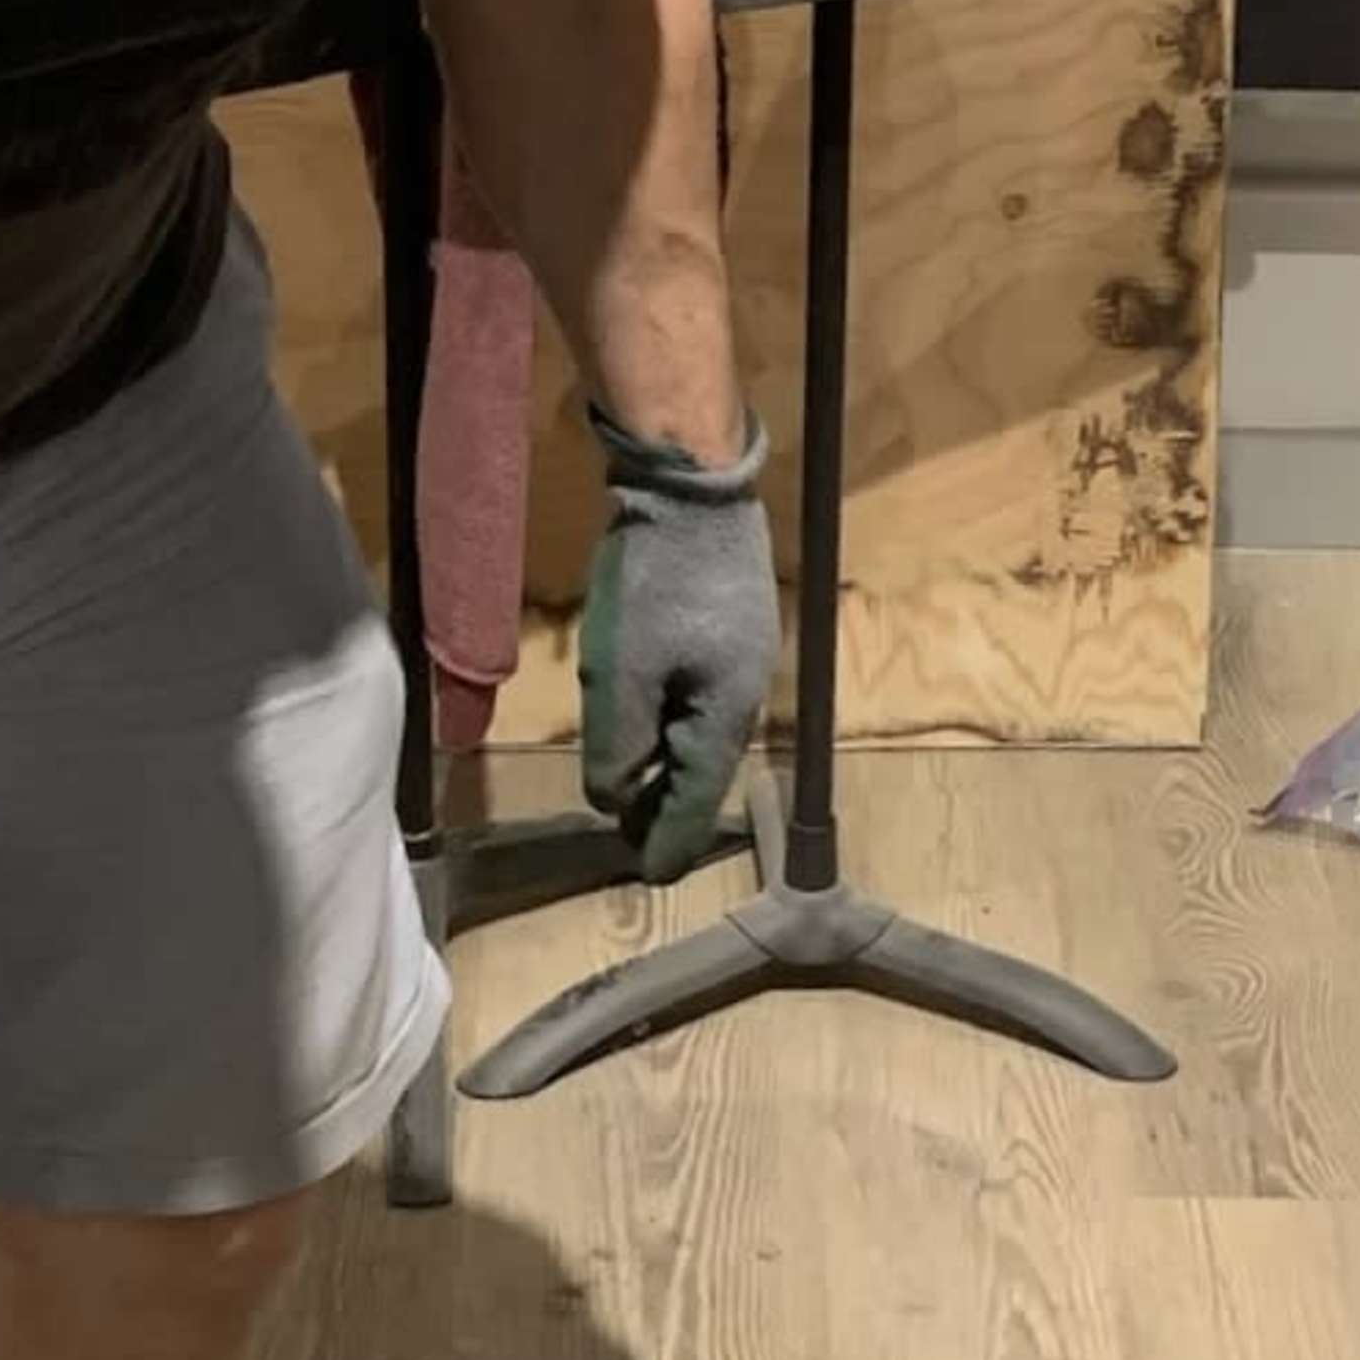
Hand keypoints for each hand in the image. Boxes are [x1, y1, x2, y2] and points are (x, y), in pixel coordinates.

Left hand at [578, 408, 781, 885]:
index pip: (697, 800)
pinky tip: (647, 720)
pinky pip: (697, 694)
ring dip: (666, 764)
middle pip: (704, 768)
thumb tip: (615, 799)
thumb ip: (617, 747)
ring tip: (634, 790)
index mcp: (725, 714)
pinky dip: (670, 722)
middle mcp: (744, 691)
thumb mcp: (620, 673)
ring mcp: (739, 652)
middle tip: (631, 839)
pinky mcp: (725, 620)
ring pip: (700, 730)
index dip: (669, 841)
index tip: (649, 876)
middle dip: (667, 807)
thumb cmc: (655, 582)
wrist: (690, 483)